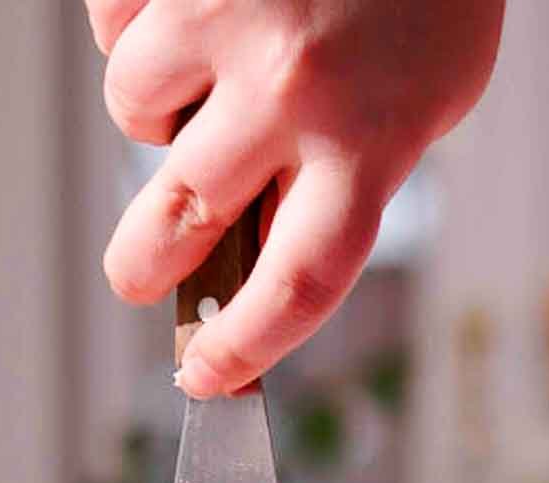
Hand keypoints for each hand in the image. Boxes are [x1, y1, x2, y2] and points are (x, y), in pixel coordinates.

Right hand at [84, 0, 504, 394]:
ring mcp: (225, 18)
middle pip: (183, 223)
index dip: (241, 350)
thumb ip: (352, 175)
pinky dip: (143, 27)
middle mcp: (293, 91)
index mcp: (371, 142)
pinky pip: (118, 25)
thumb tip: (259, 247)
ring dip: (154, 116)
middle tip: (138, 275)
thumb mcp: (430, 99)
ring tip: (202, 80)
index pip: (296, 287)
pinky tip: (194, 7)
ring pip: (135, 114)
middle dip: (144, 266)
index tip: (206, 379)